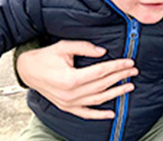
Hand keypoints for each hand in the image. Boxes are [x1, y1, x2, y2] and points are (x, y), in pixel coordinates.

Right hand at [16, 40, 137, 119]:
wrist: (28, 71)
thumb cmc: (45, 57)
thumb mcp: (63, 47)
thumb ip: (84, 47)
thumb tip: (103, 52)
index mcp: (70, 78)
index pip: (100, 72)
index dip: (116, 66)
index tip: (129, 62)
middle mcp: (71, 94)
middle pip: (102, 85)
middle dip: (120, 77)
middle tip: (134, 71)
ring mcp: (69, 103)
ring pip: (98, 100)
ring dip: (115, 93)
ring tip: (129, 86)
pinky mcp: (67, 107)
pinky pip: (86, 113)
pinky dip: (99, 115)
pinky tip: (112, 113)